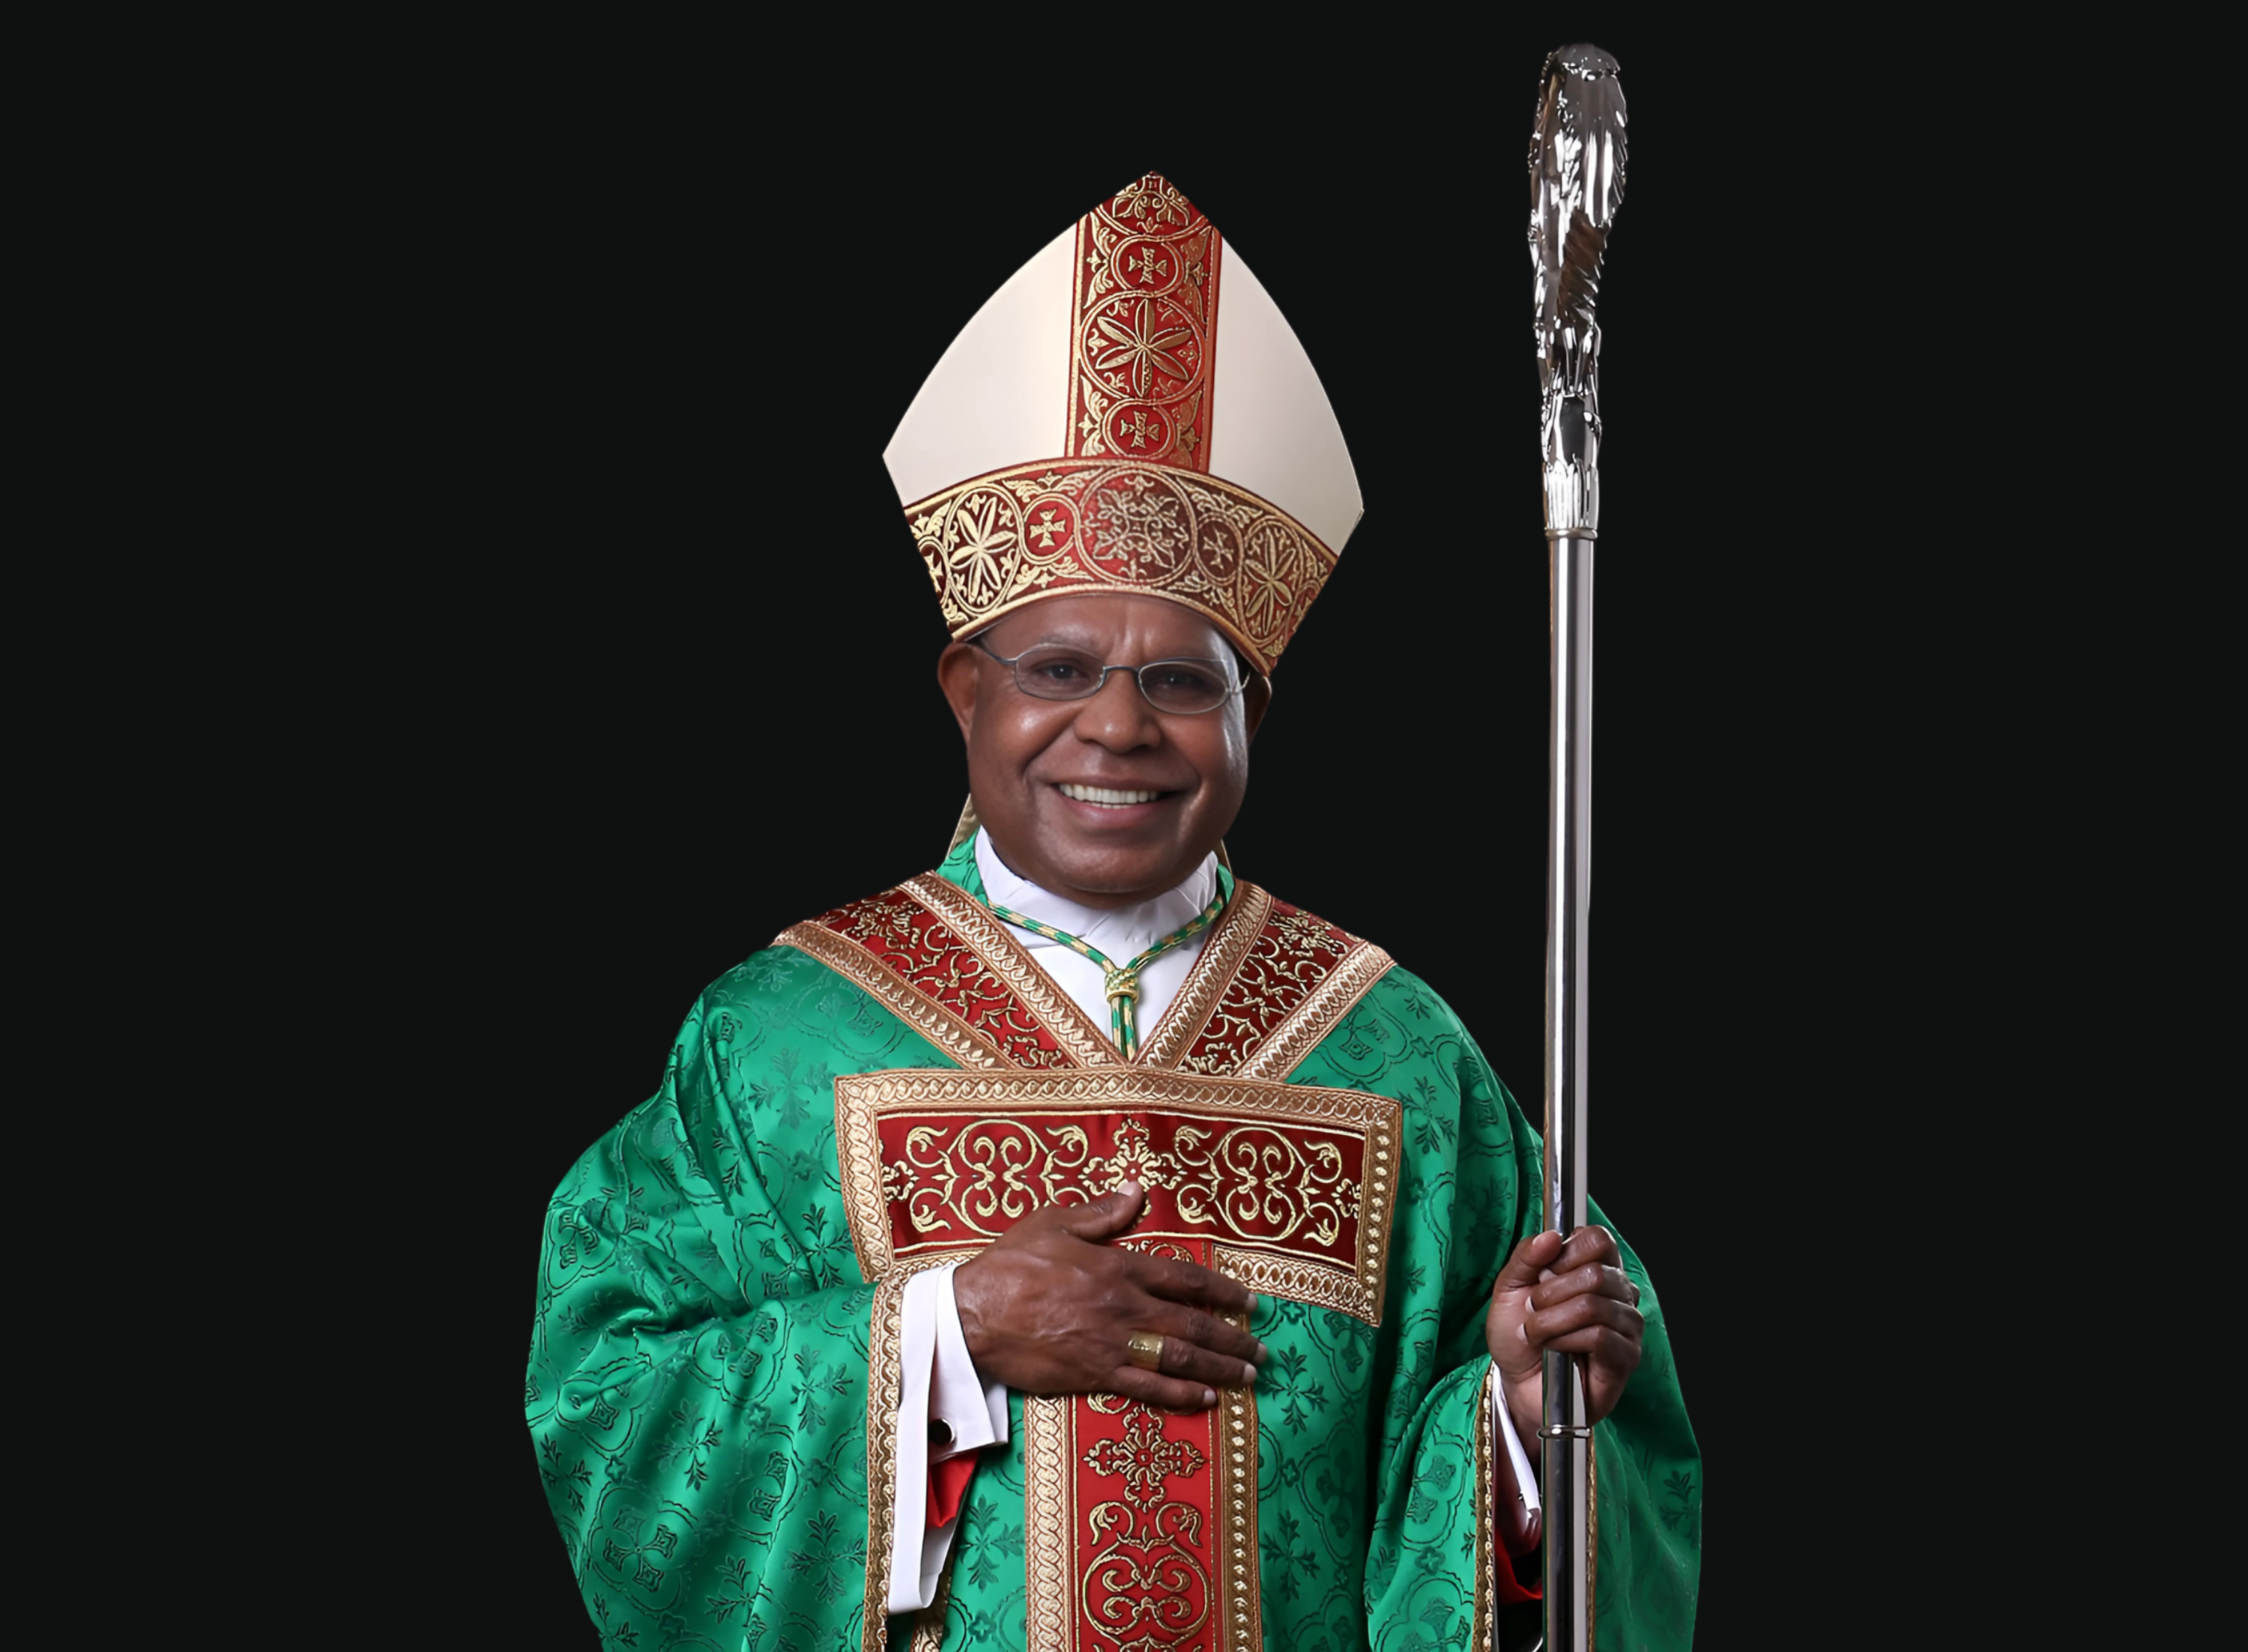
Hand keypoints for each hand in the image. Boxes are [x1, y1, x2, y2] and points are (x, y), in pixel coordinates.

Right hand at [951, 1181, 1265, 1411]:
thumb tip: (1136, 1191)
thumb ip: (1101, 1212)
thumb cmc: (1010, 1264)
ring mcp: (1113, 1344)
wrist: (972, 1315)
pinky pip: (1148, 1387)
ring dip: (1220, 1367)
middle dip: (1233, 1338)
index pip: (1185, 1278)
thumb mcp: (1054, 1222)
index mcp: (1119, 1267)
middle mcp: (1125, 1307)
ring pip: (1179, 1357)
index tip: (1250, 1301)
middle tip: (1262, 1350)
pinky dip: (1180, 1394)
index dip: (1223, 1290)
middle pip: (1193, 1323)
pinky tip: (1206, 1398)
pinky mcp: (1094, 1374)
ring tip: (1247, 1376)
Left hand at [1486, 1227, 1642, 1447]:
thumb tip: (1552, 1235)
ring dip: (1552, 1321)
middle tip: (1535, 1311)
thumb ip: (1526, 1257)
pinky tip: (1556, 1350)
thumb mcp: (1509, 1287)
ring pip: (1594, 1306)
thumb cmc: (1517, 1332)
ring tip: (1540, 1334)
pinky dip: (1567, 1341)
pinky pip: (1601, 1337)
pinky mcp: (1626, 1357)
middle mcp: (1619, 1292)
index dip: (1567, 1252)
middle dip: (1551, 1294)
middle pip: (1596, 1273)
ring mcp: (1627, 1325)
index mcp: (1595, 1266)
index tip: (1545, 1272)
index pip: (1599, 1239)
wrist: (1516, 1381)